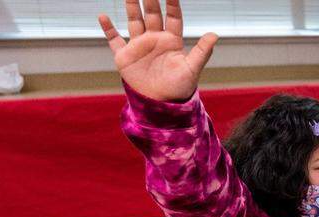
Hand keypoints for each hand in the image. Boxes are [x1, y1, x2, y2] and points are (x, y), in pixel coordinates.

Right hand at [98, 0, 216, 101]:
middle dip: (150, 0)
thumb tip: (215, 35)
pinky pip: (114, 39)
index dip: (172, 4)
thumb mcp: (192, 69)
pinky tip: (103, 16)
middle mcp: (155, 40)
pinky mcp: (125, 56)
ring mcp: (139, 46)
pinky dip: (108, 29)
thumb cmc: (179, 88)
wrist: (161, 105)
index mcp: (172, 41)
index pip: (173, 17)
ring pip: (135, 21)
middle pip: (152, 14)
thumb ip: (202, 51)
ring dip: (132, 7)